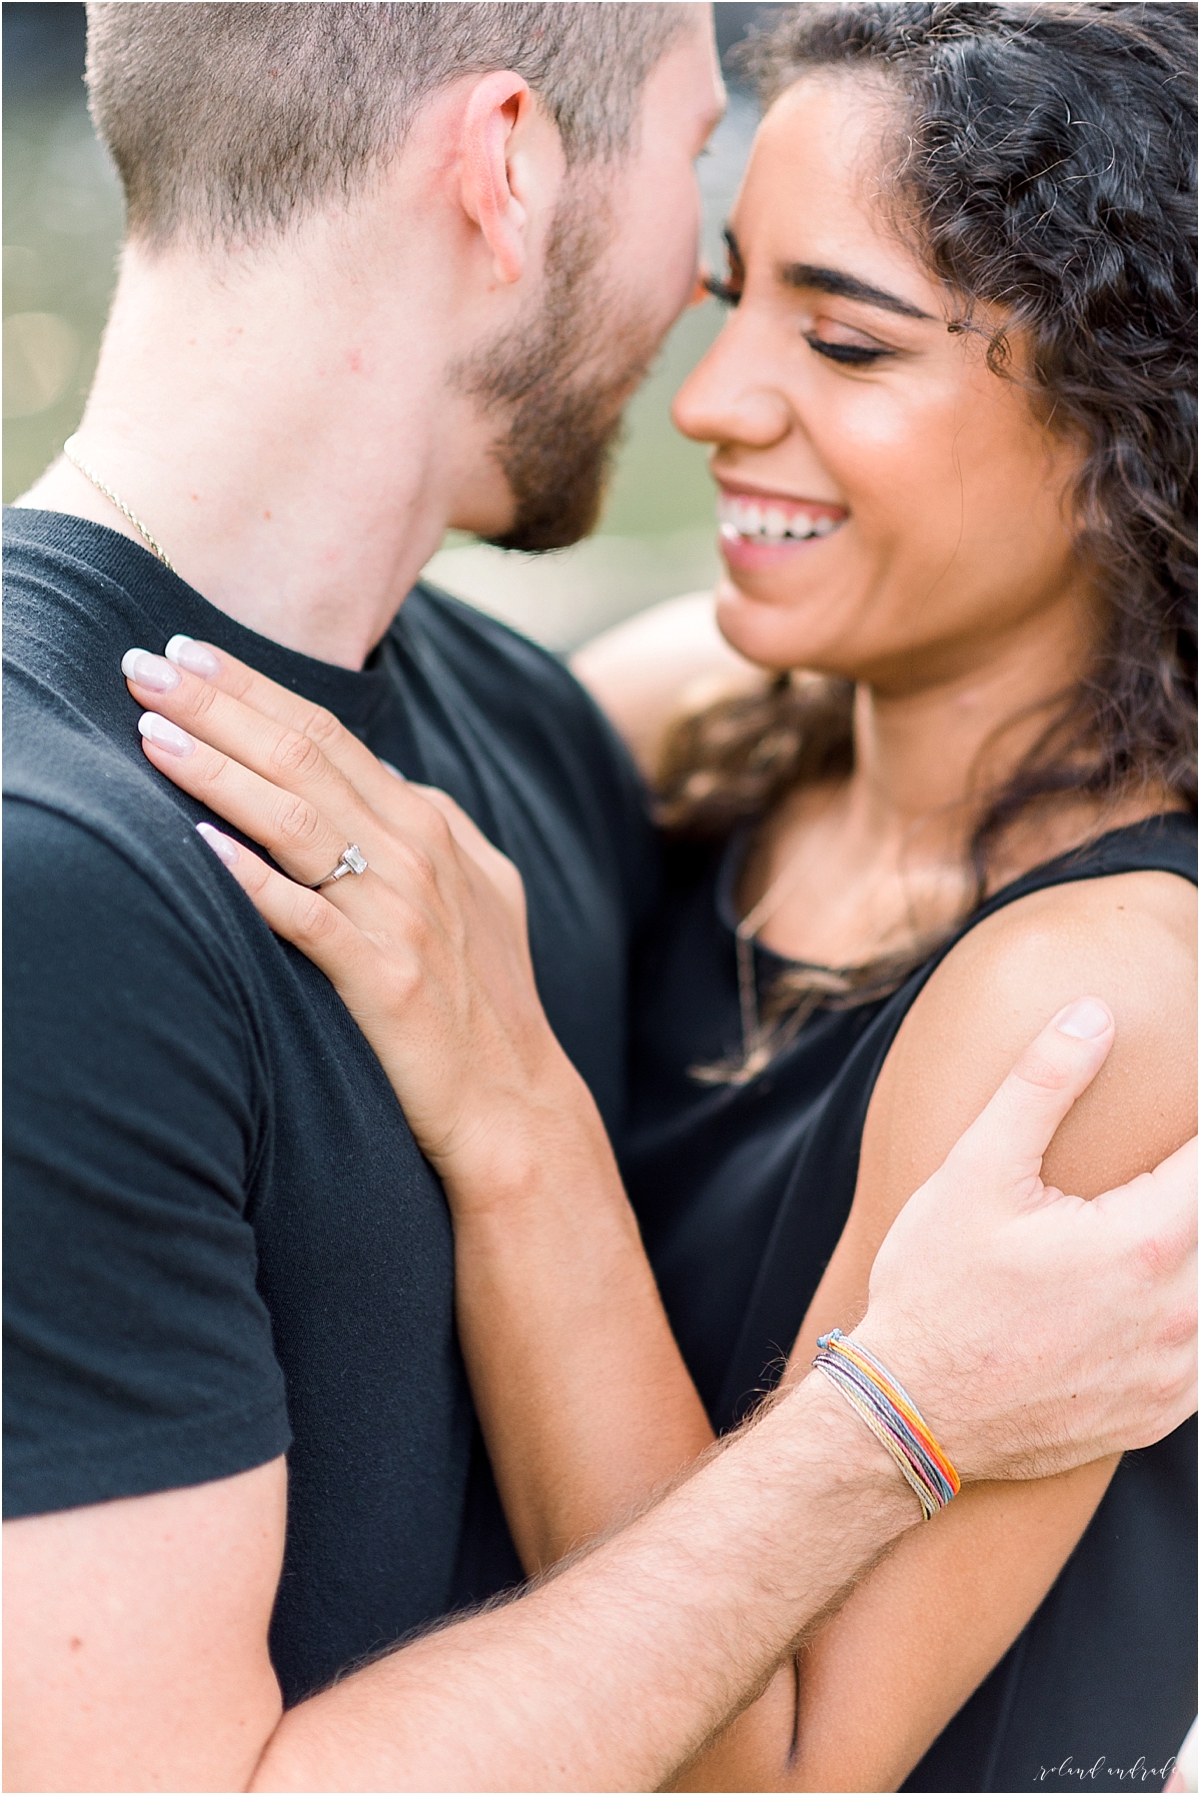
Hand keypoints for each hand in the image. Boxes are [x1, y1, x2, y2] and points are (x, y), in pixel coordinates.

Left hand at [121, 639, 582, 1190]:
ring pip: (297, 821)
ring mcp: (401, 915)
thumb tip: (383, 778)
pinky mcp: (383, 979)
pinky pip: (305, 917)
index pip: (329, 734)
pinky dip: (252, 878)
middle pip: (304, 757)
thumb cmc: (486, 997)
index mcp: (430, 824)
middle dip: (221, 704)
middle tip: (146, 663)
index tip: (189, 652)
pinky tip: (200, 844)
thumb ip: (434, 826)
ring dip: (220, 771)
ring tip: (152, 732)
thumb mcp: (479, 889)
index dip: (255, 688)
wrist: (514, 1099)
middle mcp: (415, 855)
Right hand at [856, 1000, 1195, 1481]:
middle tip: (1155, 1181)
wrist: (911, 1415)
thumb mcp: (975, 1172)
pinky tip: (1156, 1288)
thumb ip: (1042, 1085)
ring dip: (1193, 1247)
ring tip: (1157, 1223)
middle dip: (1190, 1188)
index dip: (1196, 1129)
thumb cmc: (936, 1288)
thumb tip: (1093, 1011)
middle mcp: (1181, 1312)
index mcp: (1146, 1243)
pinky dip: (1189, 1310)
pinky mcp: (1166, 1412)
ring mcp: (1180, 1372)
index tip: (1184, 1109)